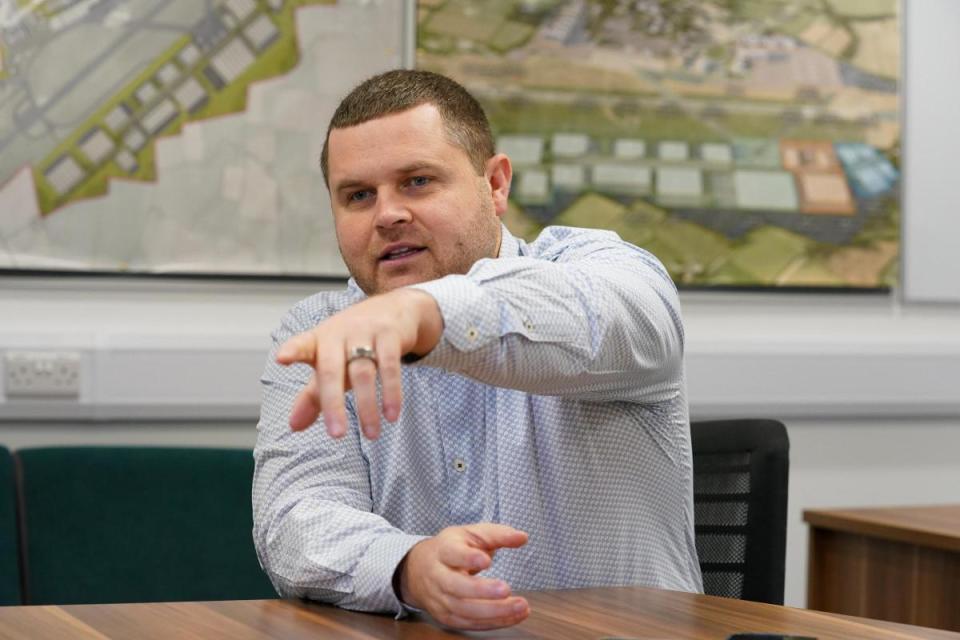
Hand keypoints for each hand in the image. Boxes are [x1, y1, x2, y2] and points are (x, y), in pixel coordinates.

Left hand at [275, 288, 442, 438]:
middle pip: (332, 370)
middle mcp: (339, 335)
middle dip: (332, 403)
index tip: (281, 359)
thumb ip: (313, 394)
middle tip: (337, 435)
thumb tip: (294, 426)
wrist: (393, 309)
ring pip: (363, 373)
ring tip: (371, 435)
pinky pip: (390, 367)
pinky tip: (391, 415)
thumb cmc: (353, 341)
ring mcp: (365, 333)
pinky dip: (392, 392)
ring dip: (367, 406)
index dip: (292, 350)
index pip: (302, 345)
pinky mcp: (390, 335)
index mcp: (319, 340)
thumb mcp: (330, 362)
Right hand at [398, 524, 529, 629]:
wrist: (418, 569)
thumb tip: (522, 537)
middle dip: (482, 591)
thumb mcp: (471, 534)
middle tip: (506, 589)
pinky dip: (493, 622)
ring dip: (494, 611)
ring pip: (464, 610)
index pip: (453, 554)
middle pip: (456, 586)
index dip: (468, 558)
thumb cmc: (451, 548)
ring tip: (520, 606)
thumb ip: (497, 535)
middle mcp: (438, 576)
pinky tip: (513, 616)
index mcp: (443, 550)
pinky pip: (470, 624)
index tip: (487, 560)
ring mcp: (440, 599)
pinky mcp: (446, 617)